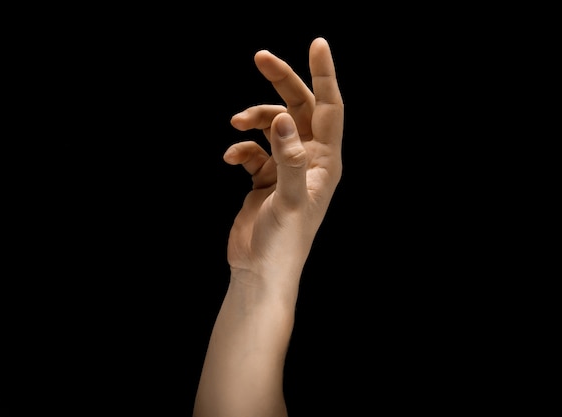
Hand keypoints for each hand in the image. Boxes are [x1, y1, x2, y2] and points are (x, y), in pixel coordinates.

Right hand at [223, 37, 343, 288]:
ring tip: (235, 124)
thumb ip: (288, 158)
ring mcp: (285, 168)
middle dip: (280, 83)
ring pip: (271, 126)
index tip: (317, 43)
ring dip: (253, 119)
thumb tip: (281, 119)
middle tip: (261, 56)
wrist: (260, 271)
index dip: (324, 75)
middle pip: (298, 108)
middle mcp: (308, 160)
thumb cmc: (284, 242)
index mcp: (324, 162)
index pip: (330, 108)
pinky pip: (253, 150)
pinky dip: (241, 148)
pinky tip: (231, 157)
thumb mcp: (290, 199)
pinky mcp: (265, 179)